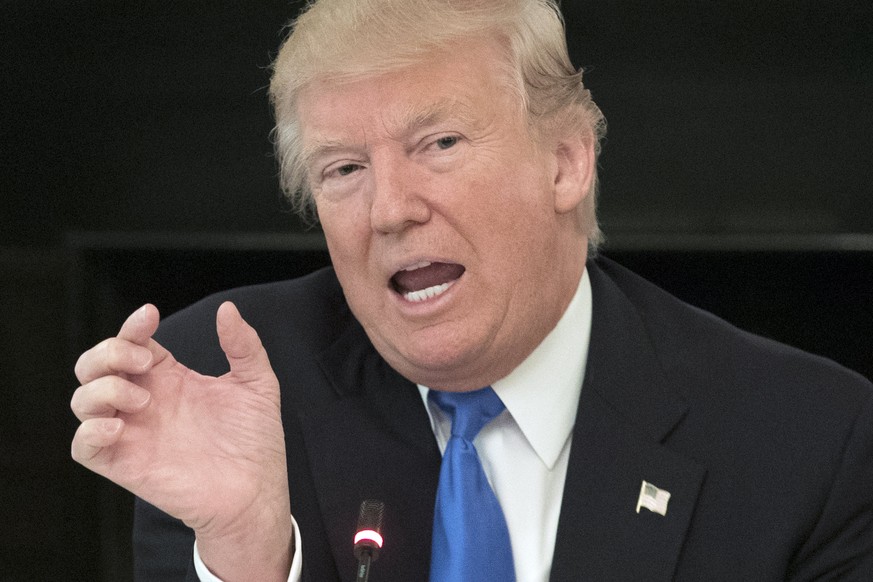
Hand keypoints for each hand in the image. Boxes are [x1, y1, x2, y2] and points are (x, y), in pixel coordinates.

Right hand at [71, 302, 291, 580]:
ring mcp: (132, 433)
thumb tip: (227, 309)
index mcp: (169, 378)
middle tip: (146, 363)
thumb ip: (243, 345)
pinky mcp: (125, 465)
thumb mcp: (257, 382)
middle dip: (109, 352)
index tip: (150, 315)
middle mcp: (145, 402)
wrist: (257, 491)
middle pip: (94, 365)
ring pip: (82, 400)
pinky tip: (118, 425)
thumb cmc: (255, 441)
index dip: (132, 325)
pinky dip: (89, 431)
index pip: (133, 342)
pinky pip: (82, 447)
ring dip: (102, 388)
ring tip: (143, 399)